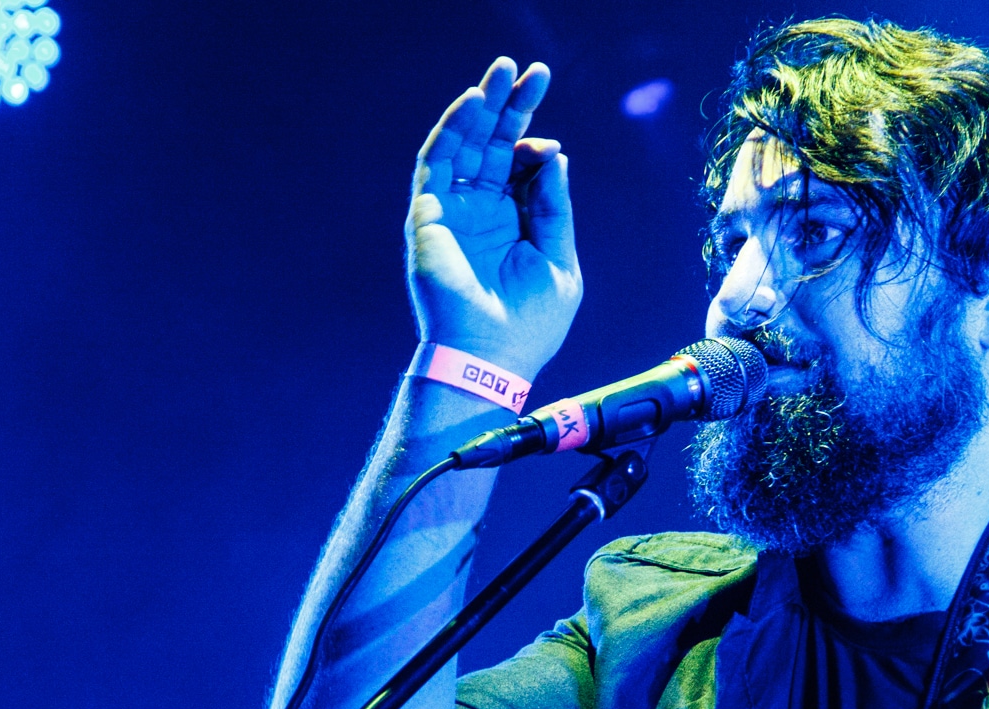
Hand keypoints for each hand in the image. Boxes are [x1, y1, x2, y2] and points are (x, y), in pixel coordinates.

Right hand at [407, 58, 581, 379]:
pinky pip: (437, 163)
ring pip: (466, 145)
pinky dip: (453, 130)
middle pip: (495, 146)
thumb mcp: (559, 259)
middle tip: (530, 70)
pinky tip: (473, 103)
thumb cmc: (529, 324)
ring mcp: (454, 212)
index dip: (537, 147)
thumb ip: (555, 207)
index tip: (550, 147)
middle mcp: (482, 213)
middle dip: (512, 107)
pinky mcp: (428, 216)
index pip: (523, 167)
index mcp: (514, 224)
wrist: (490, 359)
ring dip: (482, 107)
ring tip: (502, 72)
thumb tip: (555, 154)